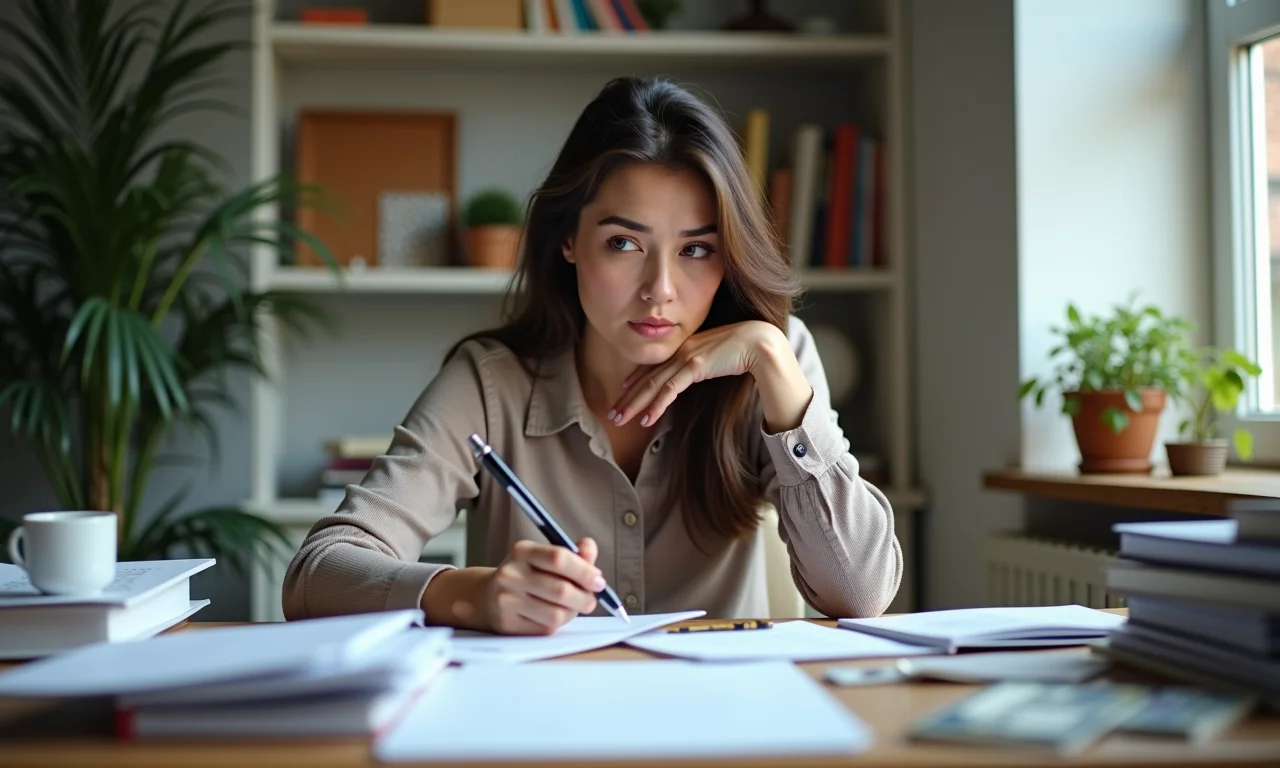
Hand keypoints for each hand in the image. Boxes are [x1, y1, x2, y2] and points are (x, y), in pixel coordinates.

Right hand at [481, 537, 604, 634]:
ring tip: (570, 608)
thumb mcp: (545, 558)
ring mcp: (506, 600)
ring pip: (556, 613)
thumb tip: (589, 548)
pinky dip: (557, 624)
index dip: (584, 571)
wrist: (487, 597)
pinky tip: (552, 615)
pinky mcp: (507, 623)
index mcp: (522, 551)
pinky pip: (545, 628)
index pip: (558, 558)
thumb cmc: (527, 575)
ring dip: (571, 613)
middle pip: (560, 590)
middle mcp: (511, 573)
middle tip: (590, 600)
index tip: (599, 581)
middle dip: (584, 598)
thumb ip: (572, 554)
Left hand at [608, 321, 784, 427]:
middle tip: (612, 413)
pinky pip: (670, 389)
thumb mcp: (716, 358)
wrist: (760, 342)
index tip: (623, 391)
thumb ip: (702, 365)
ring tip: (619, 419)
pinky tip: (646, 419)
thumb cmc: (743, 350)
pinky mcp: (695, 366)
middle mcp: (681, 350)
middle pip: (647, 378)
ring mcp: (686, 357)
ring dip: (635, 404)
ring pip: (653, 385)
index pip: (654, 367)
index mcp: (685, 346)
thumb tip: (697, 374)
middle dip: (628, 398)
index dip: (636, 379)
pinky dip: (657, 405)